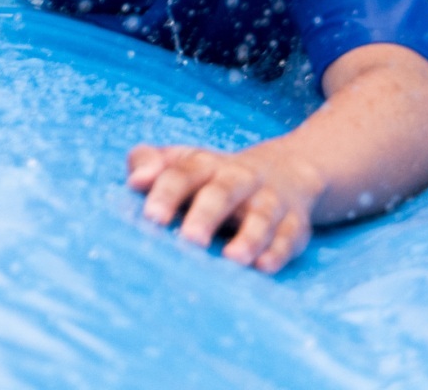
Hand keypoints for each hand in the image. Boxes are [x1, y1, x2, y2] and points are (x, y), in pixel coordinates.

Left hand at [127, 142, 325, 272]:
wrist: (289, 169)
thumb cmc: (214, 177)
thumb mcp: (182, 161)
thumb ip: (148, 161)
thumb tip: (134, 180)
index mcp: (205, 165)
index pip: (184, 173)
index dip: (167, 193)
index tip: (152, 217)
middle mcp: (239, 179)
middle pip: (224, 191)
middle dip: (208, 214)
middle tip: (191, 239)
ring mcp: (269, 200)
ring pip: (262, 215)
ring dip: (250, 236)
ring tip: (233, 258)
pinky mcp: (293, 223)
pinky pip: (289, 236)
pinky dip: (278, 251)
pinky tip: (264, 267)